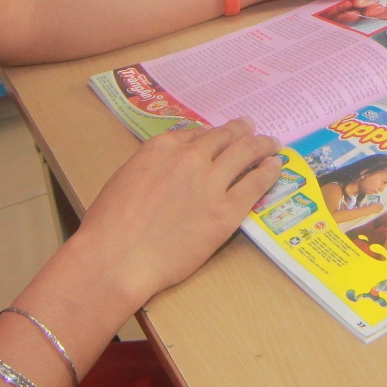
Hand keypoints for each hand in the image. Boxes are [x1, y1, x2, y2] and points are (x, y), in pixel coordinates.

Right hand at [71, 119, 283, 307]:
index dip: (213, 134)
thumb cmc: (110, 224)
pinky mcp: (227, 211)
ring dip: (261, 145)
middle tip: (252, 129)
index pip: (197, 133)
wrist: (118, 256)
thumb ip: (153, 166)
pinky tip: (276, 167)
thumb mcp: (127, 178)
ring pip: (246, 153)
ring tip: (271, 144)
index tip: (221, 136)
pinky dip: (269, 172)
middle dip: (241, 131)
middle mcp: (191, 158)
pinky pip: (256, 184)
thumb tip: (169, 167)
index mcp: (163, 147)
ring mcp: (212, 183)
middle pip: (225, 137)